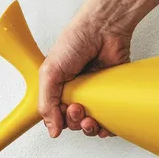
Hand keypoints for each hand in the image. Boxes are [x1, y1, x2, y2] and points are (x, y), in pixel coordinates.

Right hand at [38, 0, 135, 137]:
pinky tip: (104, 125)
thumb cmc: (75, 40)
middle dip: (74, 121)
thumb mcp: (50, 72)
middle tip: (77, 108)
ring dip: (90, 128)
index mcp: (59, 87)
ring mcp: (95, 93)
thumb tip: (51, 129)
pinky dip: (107, 127)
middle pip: (74, 121)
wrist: (103, 28)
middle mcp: (77, 92)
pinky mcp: (112, 93)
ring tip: (90, 118)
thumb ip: (46, 102)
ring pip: (92, 123)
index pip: (56, 114)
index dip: (59, 120)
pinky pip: (111, 118)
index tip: (63, 114)